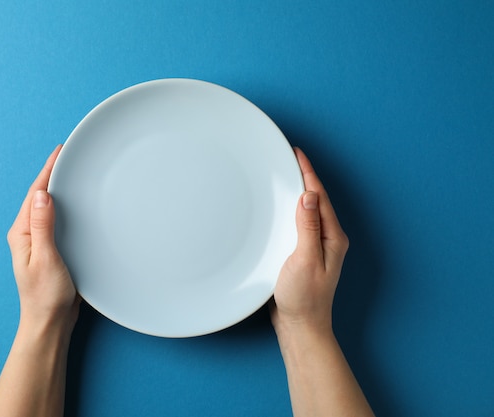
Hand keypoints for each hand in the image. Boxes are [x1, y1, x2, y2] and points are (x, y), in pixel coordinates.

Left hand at [6, 145, 79, 331]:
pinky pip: (57, 220)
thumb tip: (42, 194)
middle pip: (40, 196)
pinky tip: (76, 203)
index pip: (35, 194)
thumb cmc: (46, 296)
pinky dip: (66, 206)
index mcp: (22, 233)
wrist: (50, 322)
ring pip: (49, 207)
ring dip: (58, 188)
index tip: (59, 151)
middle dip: (52, 174)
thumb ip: (43, 226)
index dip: (47, 171)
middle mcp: (28, 234)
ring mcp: (39, 242)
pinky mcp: (51, 249)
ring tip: (72, 171)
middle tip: (67, 155)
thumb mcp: (45, 258)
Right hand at [271, 148, 348, 338]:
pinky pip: (297, 223)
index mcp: (332, 237)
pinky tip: (279, 206)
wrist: (300, 326)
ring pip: (306, 210)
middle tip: (288, 157)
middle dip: (303, 176)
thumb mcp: (305, 260)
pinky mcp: (302, 253)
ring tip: (284, 174)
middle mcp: (327, 238)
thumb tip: (310, 195)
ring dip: (296, 191)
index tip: (296, 153)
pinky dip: (289, 209)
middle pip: (316, 200)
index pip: (320, 197)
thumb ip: (308, 227)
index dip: (307, 173)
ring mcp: (316, 246)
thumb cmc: (304, 298)